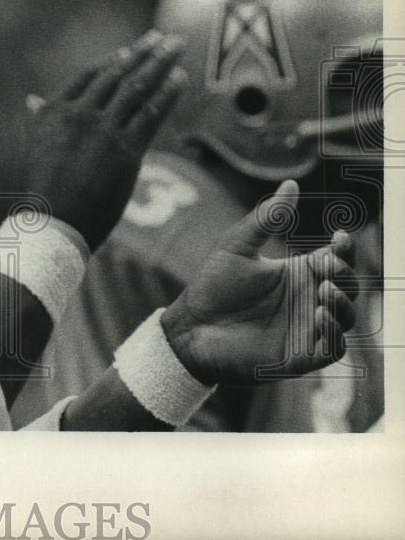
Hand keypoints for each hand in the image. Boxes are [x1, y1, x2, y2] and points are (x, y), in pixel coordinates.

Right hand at [25, 30, 186, 249]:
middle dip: (144, 52)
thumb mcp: (37, 145)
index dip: (112, 60)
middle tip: (163, 37)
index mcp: (54, 110)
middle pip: (117, 74)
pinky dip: (168, 92)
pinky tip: (181, 78)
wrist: (55, 221)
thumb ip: (41, 117)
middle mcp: (79, 113)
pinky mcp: (126, 149)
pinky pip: (152, 113)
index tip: (130, 49)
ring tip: (177, 45)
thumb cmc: (45, 188)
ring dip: (161, 62)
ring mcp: (103, 130)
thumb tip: (32, 98)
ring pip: (137, 87)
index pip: (89, 75)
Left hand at [161, 180, 357, 384]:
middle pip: (348, 288)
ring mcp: (306, 329)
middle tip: (326, 267)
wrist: (191, 326)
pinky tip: (319, 316)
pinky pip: (333, 349)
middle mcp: (308, 301)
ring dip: (343, 304)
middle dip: (346, 276)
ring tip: (324, 291)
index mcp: (298, 274)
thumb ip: (267, 218)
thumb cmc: (213, 286)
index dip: (345, 249)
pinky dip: (334, 334)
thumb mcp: (238, 246)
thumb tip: (292, 183)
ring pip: (346, 319)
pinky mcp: (300, 356)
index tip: (339, 236)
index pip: (336, 260)